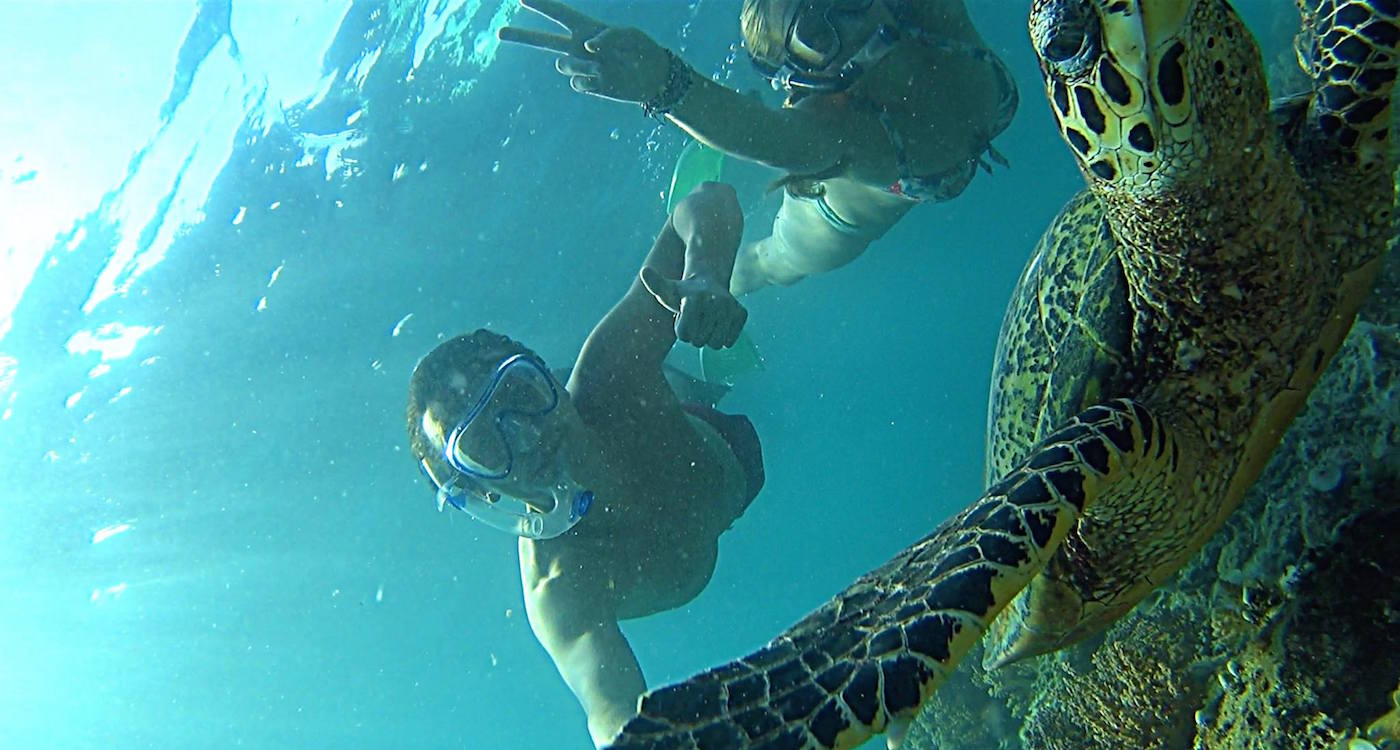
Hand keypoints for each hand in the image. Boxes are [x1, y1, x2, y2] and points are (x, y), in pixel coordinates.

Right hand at [498, 0, 670, 103]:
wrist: (652, 79)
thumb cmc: (642, 50)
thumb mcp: (631, 36)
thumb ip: (609, 36)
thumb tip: (587, 49)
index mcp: (586, 28)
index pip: (558, 14)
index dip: (541, 5)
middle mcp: (578, 47)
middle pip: (543, 41)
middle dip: (521, 36)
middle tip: (498, 32)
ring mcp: (580, 66)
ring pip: (563, 65)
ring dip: (581, 64)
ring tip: (602, 66)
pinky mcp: (586, 85)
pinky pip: (577, 83)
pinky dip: (589, 80)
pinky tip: (603, 79)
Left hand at [640, 267, 747, 349]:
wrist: (709, 284)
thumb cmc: (683, 293)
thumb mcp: (666, 290)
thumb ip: (654, 284)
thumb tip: (644, 271)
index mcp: (693, 299)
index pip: (684, 336)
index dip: (681, 330)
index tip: (683, 317)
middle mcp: (714, 302)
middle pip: (699, 341)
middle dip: (695, 335)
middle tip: (696, 320)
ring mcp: (729, 308)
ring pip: (715, 343)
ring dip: (709, 338)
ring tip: (707, 322)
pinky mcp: (741, 314)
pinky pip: (729, 341)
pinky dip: (723, 337)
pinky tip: (719, 324)